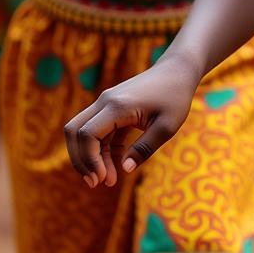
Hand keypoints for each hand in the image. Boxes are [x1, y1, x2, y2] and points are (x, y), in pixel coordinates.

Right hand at [64, 56, 199, 187]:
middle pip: (74, 132)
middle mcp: (106, 101)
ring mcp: (107, 102)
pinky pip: (97, 130)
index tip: (103, 178)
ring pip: (83, 131)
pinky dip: (102, 148)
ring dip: (91, 157)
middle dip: (81, 160)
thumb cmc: (176, 96)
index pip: (87, 134)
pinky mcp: (112, 106)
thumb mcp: (167, 126)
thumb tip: (126, 169)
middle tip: (96, 182)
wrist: (179, 70)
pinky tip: (115, 164)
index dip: (89, 160)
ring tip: (107, 179)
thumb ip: (145, 148)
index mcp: (118, 106)